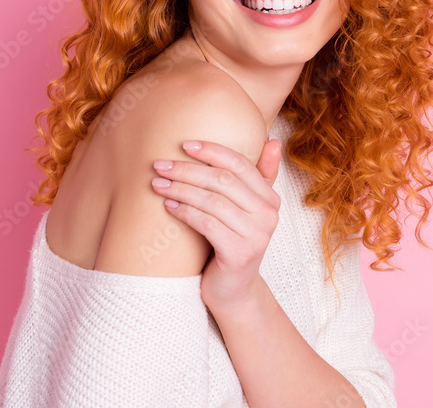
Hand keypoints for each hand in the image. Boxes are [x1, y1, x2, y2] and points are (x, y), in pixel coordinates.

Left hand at [151, 138, 281, 312]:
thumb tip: (274, 141)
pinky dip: (185, 212)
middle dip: (188, 170)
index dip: (212, 151)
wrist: (233, 291)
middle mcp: (269, 215)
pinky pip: (207, 224)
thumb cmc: (233, 243)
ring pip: (213, 201)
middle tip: (160, 165)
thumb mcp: (246, 210)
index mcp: (270, 199)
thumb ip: (257, 178)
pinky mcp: (239, 254)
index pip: (241, 165)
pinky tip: (168, 206)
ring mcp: (257, 236)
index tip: (184, 145)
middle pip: (224, 181)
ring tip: (158, 184)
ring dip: (181, 189)